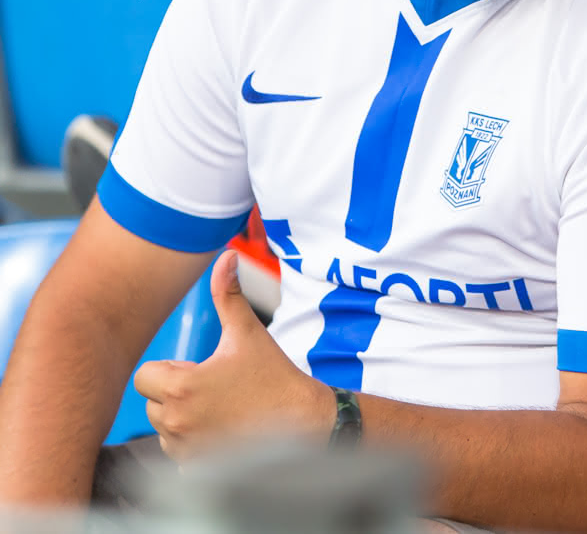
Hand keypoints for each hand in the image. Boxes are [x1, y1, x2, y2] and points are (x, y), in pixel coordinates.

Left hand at [133, 250, 332, 459]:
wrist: (304, 423)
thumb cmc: (275, 376)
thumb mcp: (249, 334)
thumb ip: (229, 296)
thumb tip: (227, 256)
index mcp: (181, 385)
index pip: (144, 376)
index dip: (169, 370)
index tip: (198, 371)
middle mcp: (176, 420)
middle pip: (151, 404)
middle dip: (174, 396)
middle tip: (213, 390)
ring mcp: (184, 448)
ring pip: (164, 430)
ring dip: (182, 421)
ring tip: (221, 411)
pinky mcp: (194, 468)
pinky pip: (177, 456)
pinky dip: (193, 447)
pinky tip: (222, 434)